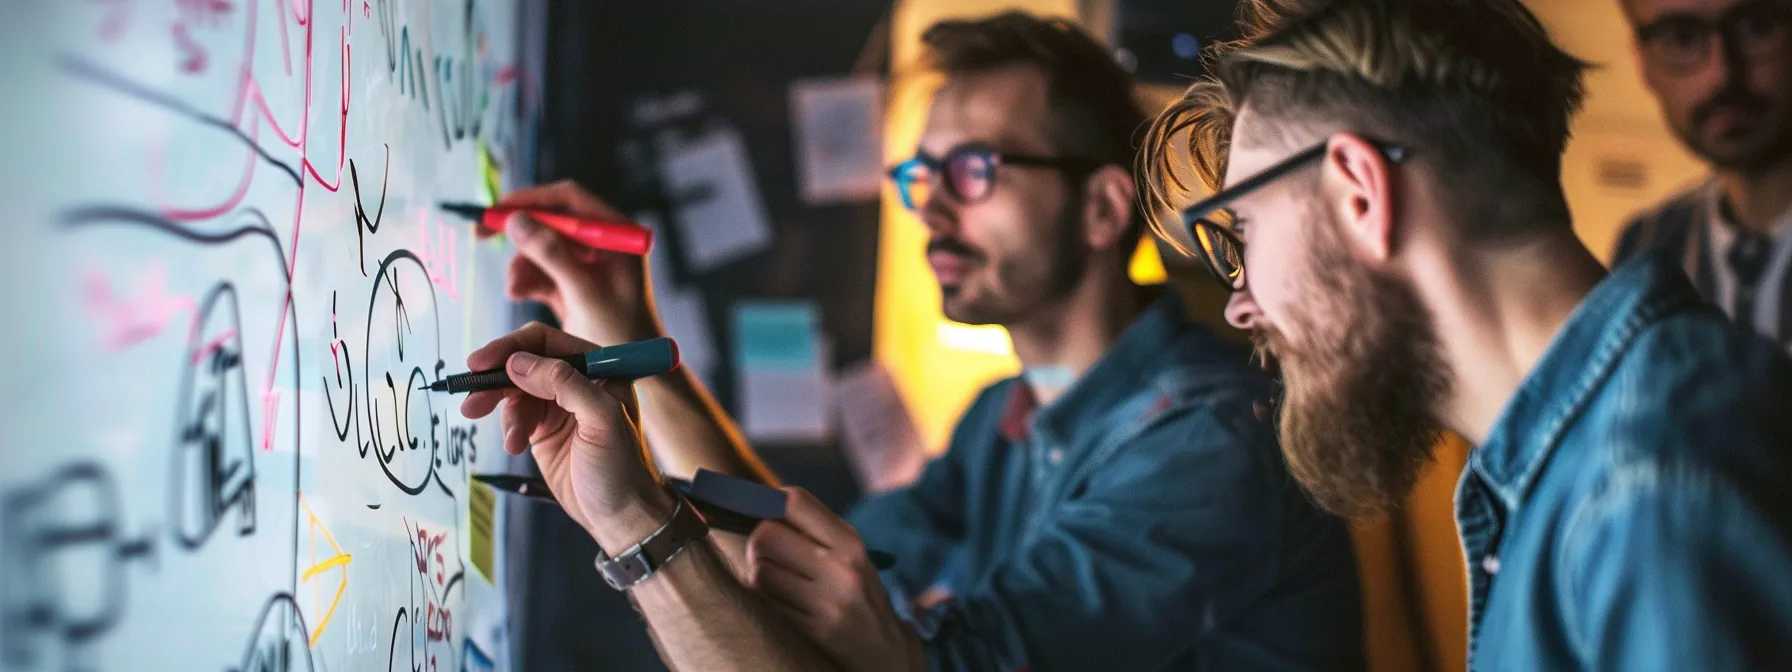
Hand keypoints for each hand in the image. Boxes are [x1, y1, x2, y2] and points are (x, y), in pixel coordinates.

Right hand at [460, 322, 673, 551]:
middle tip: (471, 394)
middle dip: (497, 376)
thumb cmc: (623, 469)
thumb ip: (566, 384)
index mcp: (601, 368)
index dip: (513, 347)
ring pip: (515, 389)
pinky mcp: (544, 427)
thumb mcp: (602, 421)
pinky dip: (508, 426)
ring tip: (493, 427)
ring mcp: (559, 404)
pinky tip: (514, 446)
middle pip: (526, 362)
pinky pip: (515, 414)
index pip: (548, 341)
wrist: (620, 517)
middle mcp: (579, 380)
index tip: (483, 362)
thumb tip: (519, 362)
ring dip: (498, 404)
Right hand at [494, 181, 661, 345]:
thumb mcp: (584, 291)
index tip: (499, 207)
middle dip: (518, 233)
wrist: (633, 375)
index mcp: (617, 235)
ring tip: (515, 289)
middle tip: (481, 232)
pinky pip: (540, 272)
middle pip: (550, 221)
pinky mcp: (571, 285)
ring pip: (540, 249)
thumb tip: (516, 220)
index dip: (533, 198)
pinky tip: (518, 293)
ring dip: (521, 266)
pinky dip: (526, 280)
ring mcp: (586, 265)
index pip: (570, 199)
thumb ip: (552, 254)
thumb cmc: (621, 333)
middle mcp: (602, 244)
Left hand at [747, 488, 923, 671]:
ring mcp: (827, 602)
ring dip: (759, 576)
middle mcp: (840, 568)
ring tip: (777, 581)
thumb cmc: (859, 593)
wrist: (885, 649)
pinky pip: (767, 604)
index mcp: (849, 541)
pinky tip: (782, 603)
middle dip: (757, 543)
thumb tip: (759, 505)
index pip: (794, 501)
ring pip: (760, 573)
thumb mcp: (850, 555)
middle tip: (765, 553)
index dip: (768, 503)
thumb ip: (814, 530)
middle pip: (766, 535)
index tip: (765, 516)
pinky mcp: (814, 631)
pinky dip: (766, 601)